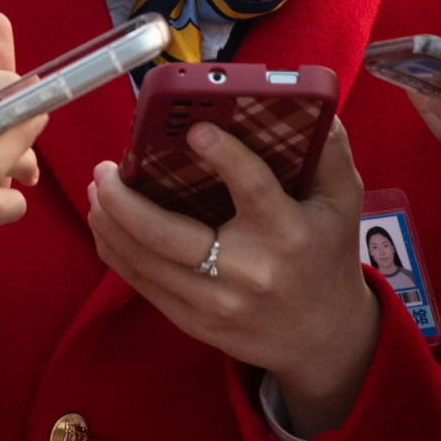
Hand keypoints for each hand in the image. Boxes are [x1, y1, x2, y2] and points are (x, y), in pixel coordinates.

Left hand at [85, 119, 380, 437]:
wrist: (323, 336)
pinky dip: (116, 251)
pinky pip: (143, 284)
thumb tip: (310, 104)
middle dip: (125, 200)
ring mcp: (216, 302)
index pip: (252, 189)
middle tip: (105, 167)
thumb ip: (328, 151)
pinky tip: (106, 223)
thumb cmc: (328, 255)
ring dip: (110, 222)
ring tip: (98, 188)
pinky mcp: (195, 322)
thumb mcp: (343, 200)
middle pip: (169, 236)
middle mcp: (248, 271)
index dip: (223, 156)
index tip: (195, 128)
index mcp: (287, 233)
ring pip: (145, 261)